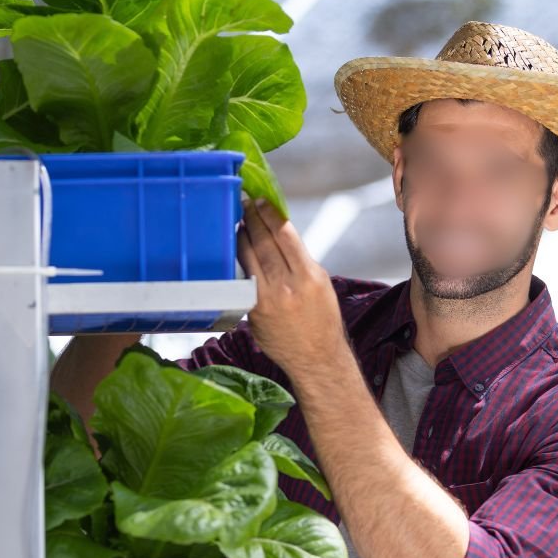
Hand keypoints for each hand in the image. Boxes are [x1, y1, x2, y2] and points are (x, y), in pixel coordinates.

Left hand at [237, 197, 348, 375]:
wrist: (316, 357)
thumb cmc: (321, 318)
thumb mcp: (320, 283)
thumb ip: (299, 259)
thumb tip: (278, 233)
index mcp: (308, 275)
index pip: (285, 234)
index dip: (270, 213)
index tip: (262, 200)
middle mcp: (287, 285)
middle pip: (263, 241)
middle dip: (252, 218)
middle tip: (245, 203)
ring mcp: (267, 298)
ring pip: (248, 256)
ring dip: (242, 235)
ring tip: (239, 222)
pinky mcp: (253, 309)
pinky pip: (243, 276)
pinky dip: (239, 259)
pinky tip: (236, 248)